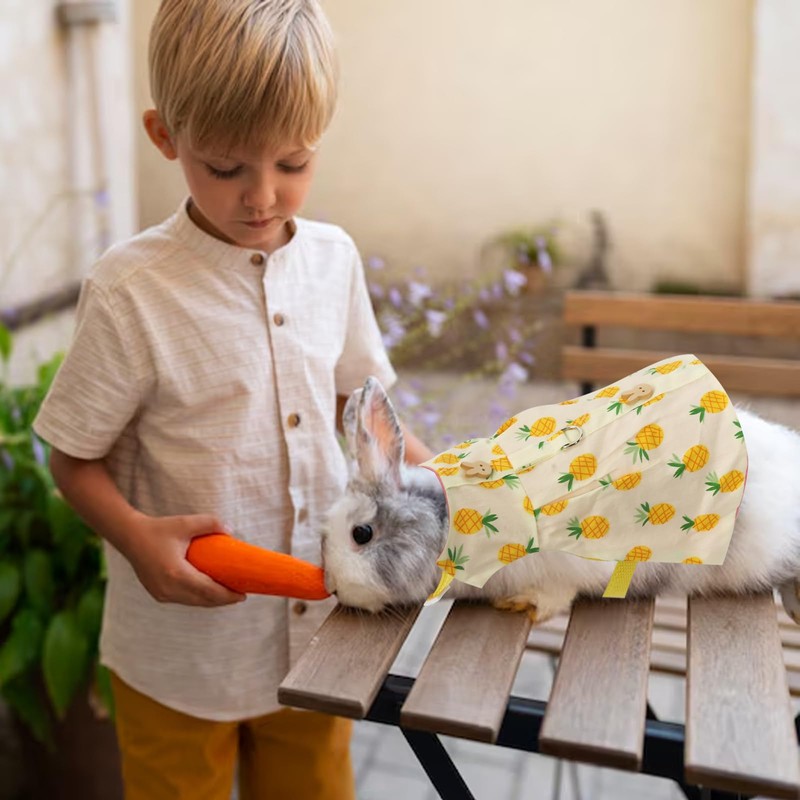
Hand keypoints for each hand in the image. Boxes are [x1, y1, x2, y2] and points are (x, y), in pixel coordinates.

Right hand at [121, 513, 246, 606]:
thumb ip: (210, 523)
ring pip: (193, 602)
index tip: (243, 595)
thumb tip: (231, 530)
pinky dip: (198, 598)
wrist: (130, 537)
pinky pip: (183, 599)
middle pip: (202, 601)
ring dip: (211, 601)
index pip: (208, 591)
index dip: (227, 595)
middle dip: (223, 600)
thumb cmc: (159, 529)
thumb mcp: (185, 522)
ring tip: (229, 595)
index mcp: (176, 574)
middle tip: (241, 595)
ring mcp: (161, 594)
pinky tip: (209, 593)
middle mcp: (168, 588)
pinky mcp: (158, 594)